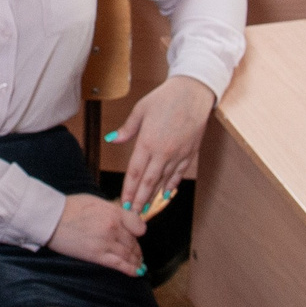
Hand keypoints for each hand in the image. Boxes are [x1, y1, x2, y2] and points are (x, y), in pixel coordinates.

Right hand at [46, 193, 146, 276]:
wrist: (50, 218)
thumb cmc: (69, 207)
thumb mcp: (94, 201)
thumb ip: (111, 210)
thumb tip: (122, 217)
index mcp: (113, 212)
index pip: (137, 225)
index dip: (138, 232)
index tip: (137, 236)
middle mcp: (113, 227)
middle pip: (133, 241)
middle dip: (136, 249)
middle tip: (138, 255)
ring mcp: (106, 242)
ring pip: (128, 254)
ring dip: (136, 261)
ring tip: (139, 265)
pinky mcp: (97, 255)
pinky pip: (119, 264)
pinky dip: (130, 269)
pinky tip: (136, 273)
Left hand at [108, 75, 215, 218]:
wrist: (193, 92)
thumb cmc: (164, 98)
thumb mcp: (140, 110)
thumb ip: (127, 129)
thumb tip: (111, 139)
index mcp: (148, 142)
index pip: (136, 172)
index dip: (130, 189)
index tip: (124, 202)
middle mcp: (164, 152)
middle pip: (150, 181)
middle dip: (141, 199)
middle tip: (134, 214)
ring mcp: (179, 154)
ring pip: (165, 180)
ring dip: (155, 196)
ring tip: (147, 209)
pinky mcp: (190, 152)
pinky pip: (180, 173)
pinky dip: (172, 185)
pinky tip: (166, 194)